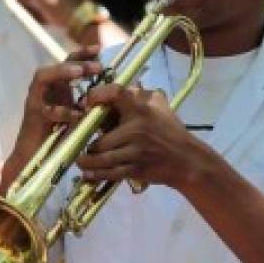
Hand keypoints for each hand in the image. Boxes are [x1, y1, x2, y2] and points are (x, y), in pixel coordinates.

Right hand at [14, 49, 102, 154]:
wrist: (35, 159)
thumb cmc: (59, 137)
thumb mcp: (78, 114)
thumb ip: (89, 102)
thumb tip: (111, 89)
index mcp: (57, 88)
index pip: (68, 63)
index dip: (82, 54)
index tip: (99, 49)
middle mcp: (45, 90)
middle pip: (56, 65)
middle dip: (76, 62)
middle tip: (97, 66)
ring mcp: (36, 102)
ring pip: (42, 77)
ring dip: (62, 72)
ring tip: (80, 73)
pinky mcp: (32, 118)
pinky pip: (45, 109)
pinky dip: (62, 110)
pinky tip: (77, 115)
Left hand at [76, 84, 198, 189]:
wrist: (186, 159)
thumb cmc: (170, 129)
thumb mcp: (159, 104)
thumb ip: (138, 94)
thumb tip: (115, 88)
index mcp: (141, 108)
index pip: (115, 93)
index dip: (96, 96)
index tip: (86, 103)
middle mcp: (137, 128)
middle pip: (101, 133)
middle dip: (86, 139)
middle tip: (77, 139)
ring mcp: (135, 150)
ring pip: (101, 156)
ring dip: (87, 160)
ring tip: (81, 159)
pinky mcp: (135, 169)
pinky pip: (109, 172)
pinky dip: (96, 174)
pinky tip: (88, 174)